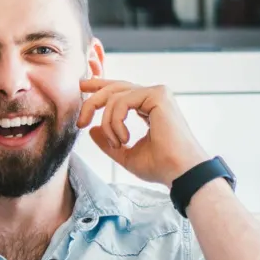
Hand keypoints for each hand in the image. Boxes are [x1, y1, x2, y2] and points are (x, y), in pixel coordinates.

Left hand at [77, 78, 207, 186]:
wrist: (179, 172)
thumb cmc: (160, 166)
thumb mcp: (125, 154)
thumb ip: (108, 141)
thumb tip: (92, 129)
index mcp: (148, 108)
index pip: (120, 91)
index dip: (99, 87)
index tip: (82, 88)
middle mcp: (154, 97)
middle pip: (114, 88)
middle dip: (92, 101)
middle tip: (81, 121)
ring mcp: (157, 94)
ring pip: (114, 96)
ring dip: (107, 122)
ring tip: (117, 143)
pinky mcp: (158, 95)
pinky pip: (121, 101)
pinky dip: (115, 121)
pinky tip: (124, 138)